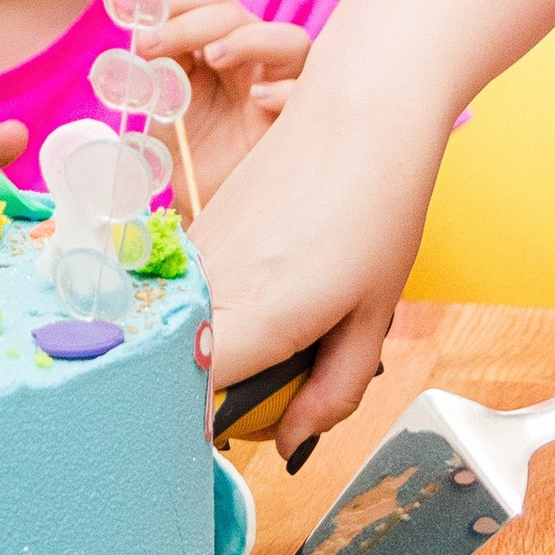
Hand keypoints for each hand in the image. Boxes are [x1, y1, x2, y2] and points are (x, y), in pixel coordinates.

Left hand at [136, 0, 313, 203]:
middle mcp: (256, 57)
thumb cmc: (189, 148)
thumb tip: (140, 38)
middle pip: (239, 16)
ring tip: (212, 57)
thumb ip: (156, 71)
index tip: (141, 14)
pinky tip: (258, 98)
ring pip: (291, 40)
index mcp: (222, 44)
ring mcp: (282, 85)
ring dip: (249, 39)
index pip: (211, 2)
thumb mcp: (164, 104)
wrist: (205, 202)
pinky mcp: (296, 122)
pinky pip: (307, 95)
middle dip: (191, 23)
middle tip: (150, 45)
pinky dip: (285, 90)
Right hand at [186, 50, 454, 455]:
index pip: (187, 402)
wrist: (359, 111)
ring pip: (178, 332)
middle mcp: (208, 289)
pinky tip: (268, 292)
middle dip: (211, 397)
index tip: (231, 436)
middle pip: (177, 374)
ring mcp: (194, 256)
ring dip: (217, 350)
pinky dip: (215, 312)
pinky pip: (189, 295)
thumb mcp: (372, 315)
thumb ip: (332, 391)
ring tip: (282, 332)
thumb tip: (290, 443)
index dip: (200, 430)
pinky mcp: (196, 231)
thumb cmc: (378, 209)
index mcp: (255, 319)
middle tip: (267, 393)